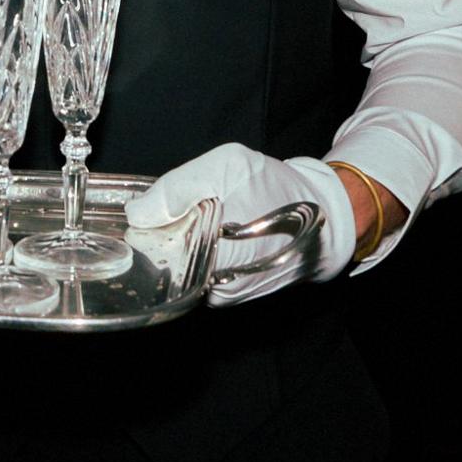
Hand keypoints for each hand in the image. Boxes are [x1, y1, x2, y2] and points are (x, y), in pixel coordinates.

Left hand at [123, 143, 356, 305]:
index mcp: (218, 258)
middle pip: (165, 265)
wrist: (322, 215)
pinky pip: (197, 273)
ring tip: (203, 218)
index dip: (149, 232)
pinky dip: (196, 252)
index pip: (156, 255)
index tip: (153, 214)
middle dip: (164, 237)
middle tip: (184, 210)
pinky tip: (211, 232)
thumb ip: (178, 187)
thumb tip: (139, 212)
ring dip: (180, 244)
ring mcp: (224, 295)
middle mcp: (220, 288)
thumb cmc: (278, 189)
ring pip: (179, 269)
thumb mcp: (229, 166)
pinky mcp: (230, 295)